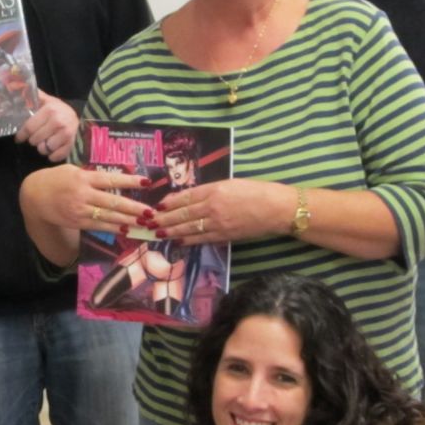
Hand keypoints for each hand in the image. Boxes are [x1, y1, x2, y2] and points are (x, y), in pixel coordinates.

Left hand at [15, 93, 78, 161]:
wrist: (82, 120)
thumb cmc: (61, 111)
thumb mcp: (48, 101)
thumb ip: (32, 95)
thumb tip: (12, 85)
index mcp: (50, 110)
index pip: (28, 127)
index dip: (21, 134)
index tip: (19, 137)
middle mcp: (59, 122)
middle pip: (34, 140)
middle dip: (33, 139)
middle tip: (37, 136)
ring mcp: (66, 135)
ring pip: (43, 149)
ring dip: (42, 147)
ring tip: (46, 141)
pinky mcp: (71, 146)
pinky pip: (54, 157)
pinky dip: (52, 155)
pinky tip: (54, 148)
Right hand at [22, 163, 151, 232]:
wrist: (34, 196)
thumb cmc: (56, 179)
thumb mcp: (73, 170)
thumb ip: (92, 175)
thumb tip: (114, 179)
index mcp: (84, 177)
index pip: (111, 179)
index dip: (129, 181)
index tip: (146, 182)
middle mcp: (83, 194)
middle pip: (113, 201)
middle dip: (134, 208)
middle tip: (151, 212)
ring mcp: (80, 210)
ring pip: (108, 216)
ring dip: (128, 221)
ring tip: (145, 223)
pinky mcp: (77, 222)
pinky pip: (99, 226)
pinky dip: (114, 228)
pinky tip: (127, 230)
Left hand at [155, 178, 288, 243]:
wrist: (277, 209)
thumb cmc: (257, 191)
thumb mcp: (231, 183)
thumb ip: (211, 190)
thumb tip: (191, 197)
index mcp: (214, 189)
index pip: (186, 196)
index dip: (169, 202)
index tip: (157, 205)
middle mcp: (212, 206)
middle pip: (182, 213)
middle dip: (163, 218)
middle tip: (148, 222)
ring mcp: (217, 223)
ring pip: (188, 227)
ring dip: (171, 231)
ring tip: (157, 233)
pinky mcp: (224, 236)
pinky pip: (201, 239)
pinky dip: (188, 240)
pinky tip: (177, 241)